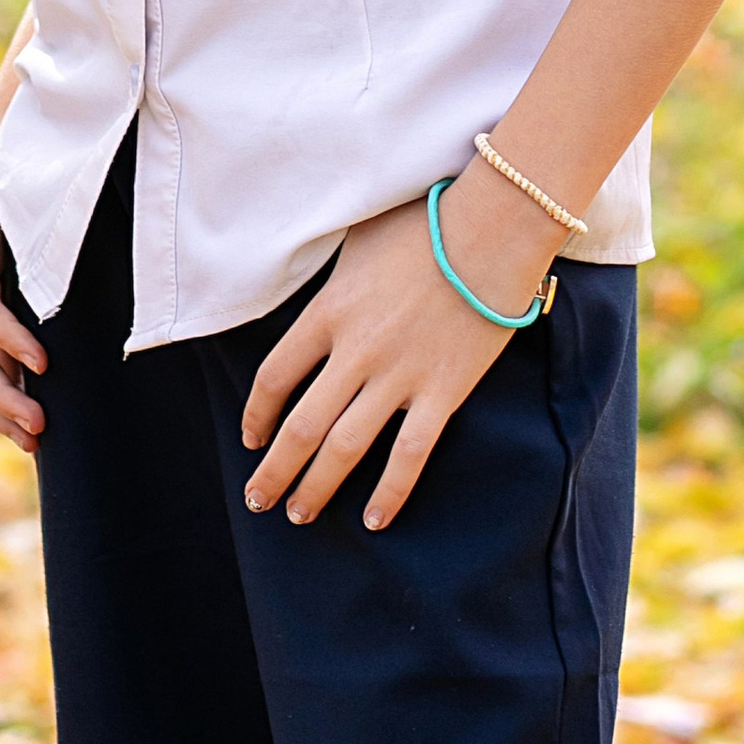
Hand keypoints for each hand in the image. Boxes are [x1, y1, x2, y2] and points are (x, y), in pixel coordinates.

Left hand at [239, 173, 560, 530]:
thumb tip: (308, 276)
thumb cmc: (425, 223)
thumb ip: (330, 275)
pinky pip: (410, 455)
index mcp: (327, 312)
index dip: (256, 416)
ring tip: (299, 515)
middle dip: (274, 471)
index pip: (274, 378)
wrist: (492, 229)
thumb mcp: (357, 238)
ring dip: (317, 488)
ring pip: (345, 448)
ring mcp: (399, 376)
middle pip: (300, 427)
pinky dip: (390, 491)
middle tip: (259, 500)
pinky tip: (375, 520)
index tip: (251, 439)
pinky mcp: (443, 392)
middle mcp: (355, 351)